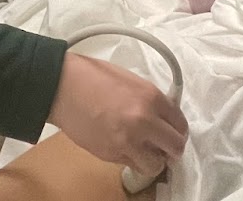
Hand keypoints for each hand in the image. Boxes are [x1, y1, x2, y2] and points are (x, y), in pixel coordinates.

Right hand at [47, 53, 187, 178]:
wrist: (62, 87)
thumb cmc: (93, 77)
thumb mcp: (131, 81)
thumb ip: (150, 100)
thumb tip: (163, 117)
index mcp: (151, 97)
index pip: (180, 123)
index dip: (178, 130)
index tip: (174, 132)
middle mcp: (144, 121)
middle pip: (175, 147)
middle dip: (172, 149)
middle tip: (165, 146)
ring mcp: (127, 141)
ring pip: (155, 165)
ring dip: (153, 160)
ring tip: (145, 151)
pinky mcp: (111, 154)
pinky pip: (132, 164)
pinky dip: (132, 159)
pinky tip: (125, 147)